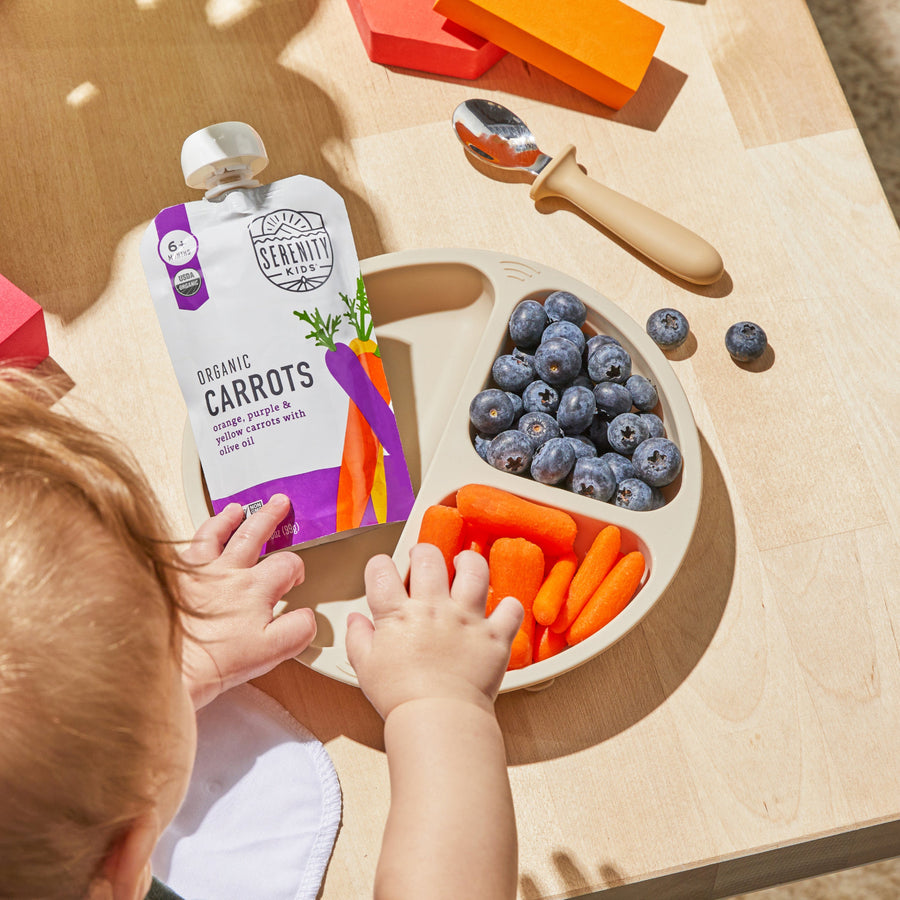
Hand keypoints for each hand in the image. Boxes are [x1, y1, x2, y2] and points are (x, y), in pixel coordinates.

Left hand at [178, 495, 316, 707]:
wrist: (166, 667)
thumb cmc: (212, 662)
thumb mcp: (270, 653)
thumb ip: (297, 631)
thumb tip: (307, 615)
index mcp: (254, 587)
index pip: (287, 564)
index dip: (297, 569)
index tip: (295, 578)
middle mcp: (226, 572)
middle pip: (253, 533)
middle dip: (269, 517)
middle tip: (278, 504)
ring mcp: (196, 571)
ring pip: (215, 533)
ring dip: (229, 518)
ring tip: (237, 510)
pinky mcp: (172, 578)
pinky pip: (185, 548)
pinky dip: (194, 538)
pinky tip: (197, 539)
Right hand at [346, 544, 522, 718]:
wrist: (437, 719)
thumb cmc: (400, 696)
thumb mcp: (365, 667)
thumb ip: (358, 638)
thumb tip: (356, 620)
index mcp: (398, 614)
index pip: (382, 571)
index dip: (379, 565)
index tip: (383, 570)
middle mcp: (433, 608)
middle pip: (429, 558)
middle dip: (423, 552)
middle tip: (423, 558)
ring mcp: (466, 619)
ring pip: (474, 570)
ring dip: (469, 562)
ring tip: (463, 564)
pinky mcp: (493, 636)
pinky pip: (510, 609)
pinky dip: (508, 607)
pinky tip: (500, 609)